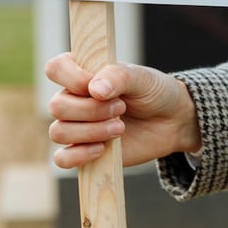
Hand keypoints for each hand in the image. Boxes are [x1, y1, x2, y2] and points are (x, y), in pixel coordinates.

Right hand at [45, 53, 200, 168]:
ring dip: (91, 131)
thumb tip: (94, 89)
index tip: (99, 86)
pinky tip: (102, 149)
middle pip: (57, 106)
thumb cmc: (154, 93)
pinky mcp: (83, 150)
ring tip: (120, 127)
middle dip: (91, 110)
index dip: (73, 79)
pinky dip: (78, 155)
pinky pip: (62, 159)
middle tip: (122, 108)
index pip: (55, 68)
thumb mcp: (143, 78)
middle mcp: (74, 99)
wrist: (172, 121)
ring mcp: (76, 126)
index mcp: (82, 73)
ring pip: (58, 132)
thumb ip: (119, 77)